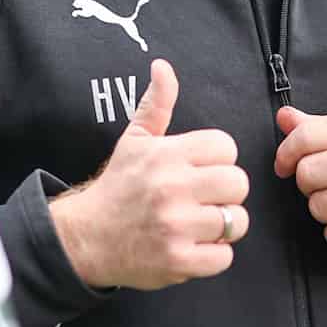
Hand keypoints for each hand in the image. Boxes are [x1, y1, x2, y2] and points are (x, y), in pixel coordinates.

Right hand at [49, 59, 249, 289]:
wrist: (88, 237)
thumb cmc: (118, 185)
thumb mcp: (135, 140)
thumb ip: (157, 103)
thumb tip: (163, 66)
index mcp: (166, 154)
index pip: (225, 147)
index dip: (217, 159)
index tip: (200, 169)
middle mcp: (172, 187)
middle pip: (238, 183)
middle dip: (225, 192)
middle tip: (204, 197)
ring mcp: (176, 226)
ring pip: (236, 221)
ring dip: (223, 225)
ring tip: (200, 222)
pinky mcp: (178, 260)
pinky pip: (224, 256)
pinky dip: (214, 254)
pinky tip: (193, 245)